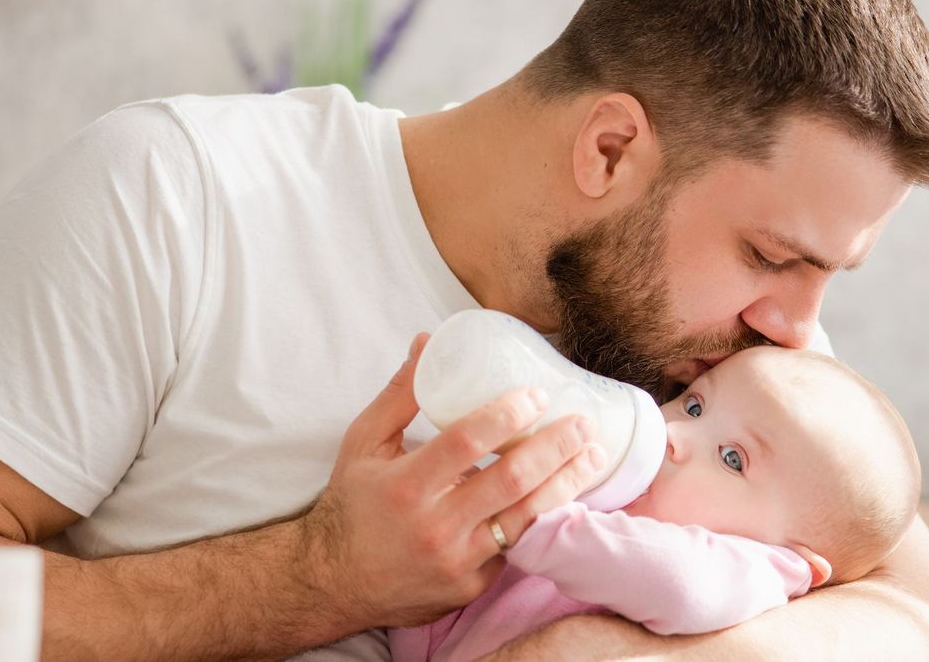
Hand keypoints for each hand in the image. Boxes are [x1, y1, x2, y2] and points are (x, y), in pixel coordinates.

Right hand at [297, 333, 606, 630]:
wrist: (334, 584)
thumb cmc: (351, 505)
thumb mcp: (363, 443)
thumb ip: (400, 394)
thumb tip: (428, 342)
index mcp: (407, 485)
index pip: (466, 442)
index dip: (507, 414)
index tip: (537, 394)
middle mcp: (435, 526)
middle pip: (511, 480)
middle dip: (556, 447)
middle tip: (583, 423)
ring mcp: (458, 561)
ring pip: (526, 519)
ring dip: (567, 484)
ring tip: (593, 456)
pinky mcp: (472, 586)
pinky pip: (517, 549)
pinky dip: (544, 519)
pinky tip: (567, 495)